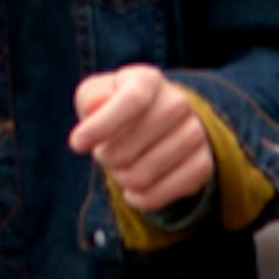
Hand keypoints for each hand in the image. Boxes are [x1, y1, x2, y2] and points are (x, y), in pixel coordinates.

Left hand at [71, 65, 221, 216]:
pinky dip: (138, 198)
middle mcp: (179, 104)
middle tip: (107, 152)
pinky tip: (135, 188)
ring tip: (124, 166)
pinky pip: (158, 195)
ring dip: (121, 178)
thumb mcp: (97, 95)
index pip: (132, 101)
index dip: (102, 125)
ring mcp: (195, 135)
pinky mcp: (202, 165)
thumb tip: (95, 108)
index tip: (76, 144)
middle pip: (126, 149)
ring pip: (139, 176)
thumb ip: (91, 98)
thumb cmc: (117, 108)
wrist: (161, 123)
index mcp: (149, 80)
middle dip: (105, 158)